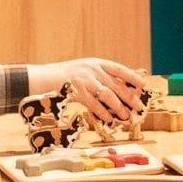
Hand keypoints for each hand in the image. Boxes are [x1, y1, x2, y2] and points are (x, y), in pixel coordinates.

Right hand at [29, 58, 144, 122]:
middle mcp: (91, 69)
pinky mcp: (77, 91)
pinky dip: (103, 112)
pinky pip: (94, 104)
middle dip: (129, 96)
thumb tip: (117, 89)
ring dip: (118, 107)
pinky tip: (109, 119)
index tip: (142, 84)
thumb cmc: (62, 77)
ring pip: (108, 95)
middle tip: (138, 106)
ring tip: (126, 115)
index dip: (131, 76)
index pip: (118, 68)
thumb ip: (98, 76)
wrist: (40, 78)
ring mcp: (84, 80)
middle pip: (116, 84)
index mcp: (95, 62)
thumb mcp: (82, 70)